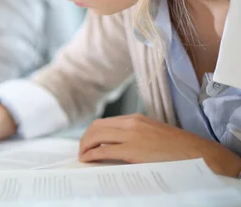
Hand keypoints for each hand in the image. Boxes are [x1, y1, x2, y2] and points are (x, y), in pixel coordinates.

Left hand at [79, 113, 240, 177]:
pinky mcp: (132, 150)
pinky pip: (104, 150)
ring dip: (85, 146)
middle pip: (96, 127)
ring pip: (97, 136)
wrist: (197, 153)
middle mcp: (130, 123)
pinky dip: (92, 154)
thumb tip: (120, 144)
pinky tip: (87, 159)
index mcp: (135, 118)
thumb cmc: (178, 148)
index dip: (92, 132)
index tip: (87, 142)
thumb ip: (137, 134)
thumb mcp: (154, 133)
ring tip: (83, 156)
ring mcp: (131, 136)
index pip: (105, 122)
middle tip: (81, 150)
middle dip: (85, 139)